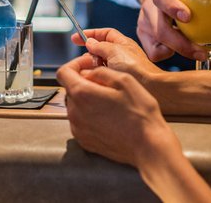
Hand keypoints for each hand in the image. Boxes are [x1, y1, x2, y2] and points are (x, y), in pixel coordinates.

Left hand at [57, 61, 180, 168]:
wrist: (147, 146)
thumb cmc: (139, 113)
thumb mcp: (124, 80)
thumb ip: (100, 72)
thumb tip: (88, 72)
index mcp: (82, 94)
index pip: (63, 72)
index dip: (75, 64)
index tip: (88, 65)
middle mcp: (74, 113)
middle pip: (70, 89)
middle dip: (84, 82)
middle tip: (105, 83)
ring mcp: (78, 129)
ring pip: (75, 106)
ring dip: (87, 99)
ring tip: (109, 101)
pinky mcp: (84, 141)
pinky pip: (80, 122)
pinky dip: (89, 115)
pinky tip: (108, 116)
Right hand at [70, 28, 162, 82]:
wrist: (149, 87)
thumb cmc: (136, 68)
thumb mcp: (114, 51)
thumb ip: (100, 45)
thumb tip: (90, 42)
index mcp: (123, 44)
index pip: (104, 34)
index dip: (90, 34)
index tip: (76, 38)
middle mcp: (121, 55)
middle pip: (99, 50)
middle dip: (90, 54)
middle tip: (85, 59)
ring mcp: (119, 68)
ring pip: (99, 64)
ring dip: (92, 66)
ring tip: (90, 70)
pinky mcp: (117, 81)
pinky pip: (102, 75)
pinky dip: (96, 76)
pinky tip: (94, 79)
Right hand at [133, 0, 207, 61]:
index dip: (174, 8)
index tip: (188, 17)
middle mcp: (150, 8)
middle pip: (161, 30)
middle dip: (182, 44)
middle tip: (202, 52)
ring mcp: (144, 23)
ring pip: (157, 44)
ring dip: (179, 51)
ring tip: (196, 52)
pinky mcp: (143, 35)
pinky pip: (154, 53)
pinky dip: (168, 54)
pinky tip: (178, 48)